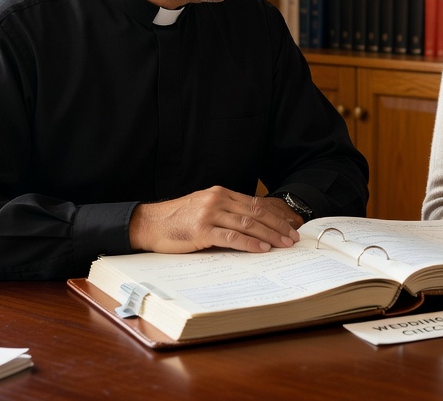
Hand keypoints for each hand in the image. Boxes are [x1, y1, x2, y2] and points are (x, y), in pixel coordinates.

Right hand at [129, 187, 300, 253]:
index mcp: (220, 193)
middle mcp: (217, 200)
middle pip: (255, 213)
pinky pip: (231, 237)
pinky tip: (261, 249)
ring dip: (269, 235)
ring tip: (283, 245)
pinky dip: (249, 243)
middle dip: (277, 226)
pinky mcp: (201, 230)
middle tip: (293, 237)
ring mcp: (209, 214)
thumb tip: (252, 226)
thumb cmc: (177, 220)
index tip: (289, 226)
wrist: (149, 224)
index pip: (255, 203)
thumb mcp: (203, 208)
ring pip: (247, 224)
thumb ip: (225, 212)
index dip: (275, 215)